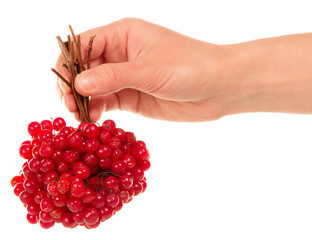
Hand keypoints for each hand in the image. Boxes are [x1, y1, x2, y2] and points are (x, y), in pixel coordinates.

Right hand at [55, 18, 231, 121]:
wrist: (218, 87)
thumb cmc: (189, 67)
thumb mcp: (149, 70)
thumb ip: (113, 77)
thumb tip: (78, 84)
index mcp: (123, 35)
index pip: (82, 45)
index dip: (68, 64)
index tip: (64, 86)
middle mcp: (120, 54)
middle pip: (84, 68)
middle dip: (73, 87)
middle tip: (70, 107)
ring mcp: (126, 77)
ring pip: (93, 88)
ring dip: (83, 102)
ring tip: (81, 117)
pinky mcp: (133, 97)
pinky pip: (107, 102)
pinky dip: (97, 111)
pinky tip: (94, 120)